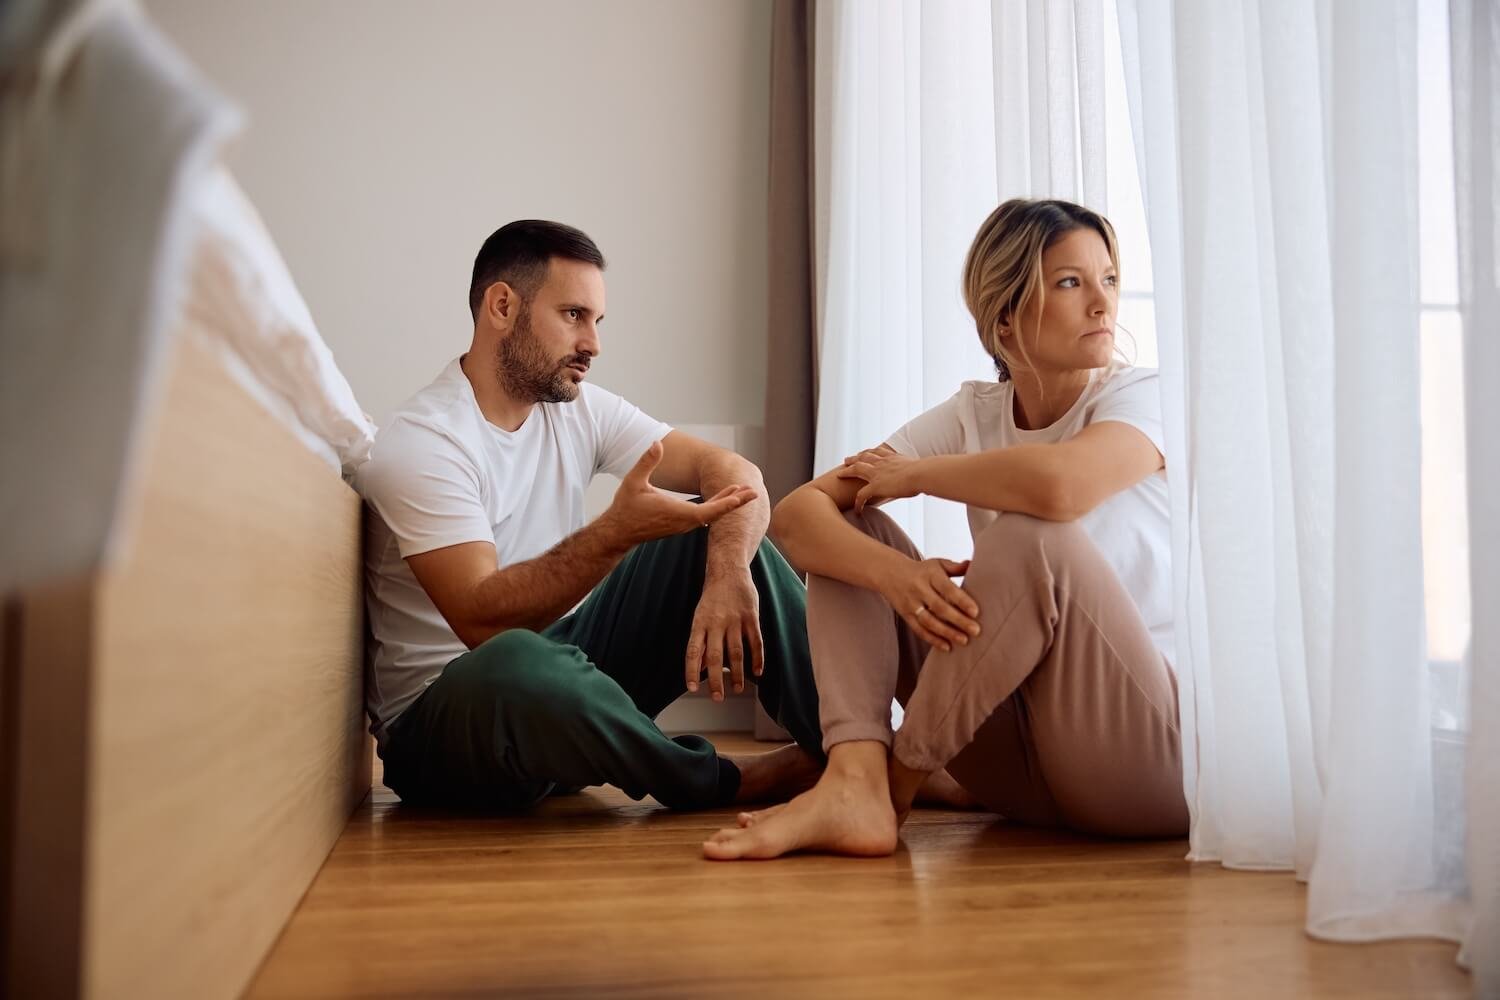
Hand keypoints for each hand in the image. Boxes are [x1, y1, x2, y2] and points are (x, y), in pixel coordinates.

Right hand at [602, 440, 755, 546]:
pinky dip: (718, 506)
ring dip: (728, 503)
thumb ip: (646, 462)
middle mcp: (685, 522)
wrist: (619, 532)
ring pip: (712, 514)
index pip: (709, 510)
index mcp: (678, 514)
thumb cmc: (626, 507)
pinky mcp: (681, 524)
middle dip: (736, 502)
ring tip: (744, 491)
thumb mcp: (633, 482)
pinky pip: (706, 516)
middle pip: (717, 513)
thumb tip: (657, 443)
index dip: (727, 503)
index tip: (743, 496)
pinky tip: (725, 499)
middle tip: (755, 492)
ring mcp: (684, 525)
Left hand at [684, 570, 763, 700]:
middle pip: (716, 656)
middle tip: (718, 698)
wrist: (729, 571)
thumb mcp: (700, 616)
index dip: (692, 671)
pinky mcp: (751, 617)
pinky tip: (757, 672)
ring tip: (738, 689)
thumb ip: (701, 641)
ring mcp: (735, 620)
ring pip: (736, 652)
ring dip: (737, 673)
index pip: (693, 651)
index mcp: (699, 623)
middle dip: (716, 679)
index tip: (692, 688)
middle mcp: (716, 623)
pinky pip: (755, 641)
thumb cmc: (712, 598)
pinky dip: (757, 658)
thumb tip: (700, 668)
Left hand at [836, 448, 922, 513]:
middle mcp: (883, 462)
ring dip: (847, 471)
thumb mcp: (922, 470)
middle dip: (855, 457)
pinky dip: (858, 503)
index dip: (870, 452)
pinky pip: (861, 495)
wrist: (921, 473)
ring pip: (857, 469)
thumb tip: (930, 478)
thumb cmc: (926, 473)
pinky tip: (856, 509)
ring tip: (840, 474)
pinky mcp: (875, 485)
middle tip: (847, 459)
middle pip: (864, 457)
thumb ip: (920, 473)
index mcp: (894, 457)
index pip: (878, 452)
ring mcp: (877, 473)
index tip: (865, 453)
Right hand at [878, 556, 979, 651]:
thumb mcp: (937, 564)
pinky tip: (947, 647)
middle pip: (939, 607)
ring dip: (947, 633)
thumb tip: (972, 565)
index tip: (975, 612)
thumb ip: (955, 567)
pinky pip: (919, 630)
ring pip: (929, 621)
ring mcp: (911, 604)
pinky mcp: (906, 616)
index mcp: (930, 575)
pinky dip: (933, 639)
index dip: (961, 601)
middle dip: (958, 620)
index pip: (947, 589)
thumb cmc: (921, 570)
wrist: (889, 573)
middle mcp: (919, 589)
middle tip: (975, 630)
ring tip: (964, 640)